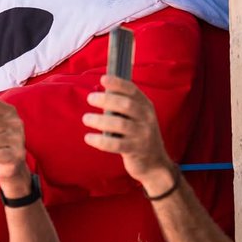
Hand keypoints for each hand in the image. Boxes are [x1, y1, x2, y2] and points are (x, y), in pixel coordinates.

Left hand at [84, 75, 173, 191]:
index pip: (133, 91)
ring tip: (86, 118)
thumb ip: (124, 106)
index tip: (103, 79)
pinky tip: (88, 138)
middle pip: (126, 105)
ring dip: (100, 120)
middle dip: (106, 99)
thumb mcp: (138, 118)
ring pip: (119, 124)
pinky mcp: (135, 150)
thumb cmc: (139, 135)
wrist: (155, 163)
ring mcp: (142, 135)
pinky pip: (115, 144)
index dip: (118, 84)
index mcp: (146, 107)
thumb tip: (102, 93)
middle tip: (90, 98)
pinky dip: (100, 141)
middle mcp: (146, 119)